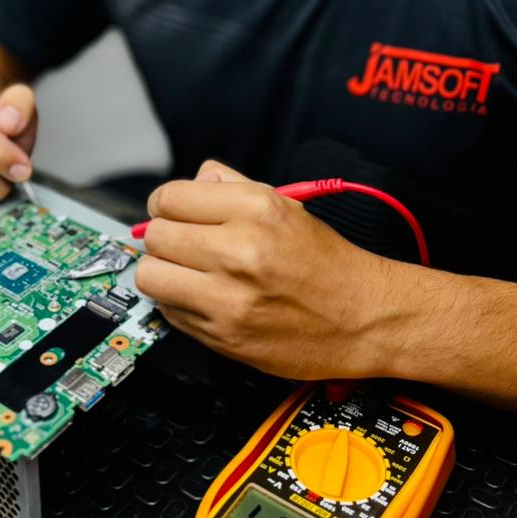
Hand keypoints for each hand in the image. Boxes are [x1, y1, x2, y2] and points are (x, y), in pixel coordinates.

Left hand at [135, 160, 393, 379]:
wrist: (365, 318)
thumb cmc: (326, 262)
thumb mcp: (285, 205)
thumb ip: (232, 185)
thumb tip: (192, 181)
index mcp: (255, 209)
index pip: (169, 198)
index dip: (165, 205)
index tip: (171, 213)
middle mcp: (239, 251)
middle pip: (154, 236)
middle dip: (163, 237)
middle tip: (181, 243)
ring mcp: (229, 298)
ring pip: (151, 276)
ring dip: (162, 272)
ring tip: (185, 272)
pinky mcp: (225, 337)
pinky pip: (170, 312)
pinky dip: (178, 304)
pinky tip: (204, 298)